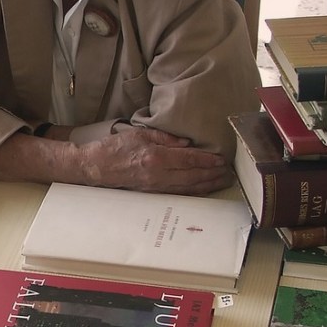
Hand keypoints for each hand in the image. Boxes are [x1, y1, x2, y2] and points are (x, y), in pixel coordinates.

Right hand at [80, 128, 233, 194]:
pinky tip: (203, 189)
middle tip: (229, 173)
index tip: (222, 159)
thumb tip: (187, 144)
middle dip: (213, 174)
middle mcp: (158, 174)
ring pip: (188, 187)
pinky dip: (193, 191)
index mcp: (156, 157)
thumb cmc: (116, 147)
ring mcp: (155, 186)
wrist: (96, 166)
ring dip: (207, 185)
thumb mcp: (140, 133)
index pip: (189, 159)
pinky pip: (178, 193)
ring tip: (222, 181)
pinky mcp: (152, 192)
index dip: (208, 160)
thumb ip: (165, 137)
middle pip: (193, 176)